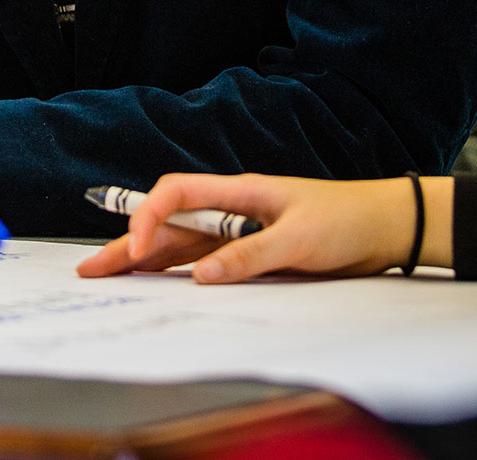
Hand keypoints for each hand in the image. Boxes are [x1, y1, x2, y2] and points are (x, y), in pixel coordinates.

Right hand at [74, 173, 452, 284]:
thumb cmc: (347, 219)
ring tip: (107, 278)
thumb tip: (200, 276)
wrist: (385, 226)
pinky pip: (203, 261)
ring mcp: (238, 232)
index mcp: (240, 192)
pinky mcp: (250, 253)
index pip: (177, 195)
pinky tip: (154, 284)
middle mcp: (232, 210)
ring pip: (179, 245)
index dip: (148, 219)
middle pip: (167, 224)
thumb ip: (250, 257)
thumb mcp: (301, 239)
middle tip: (90, 270)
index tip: (138, 253)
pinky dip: (175, 273)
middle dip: (127, 244)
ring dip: (144, 261)